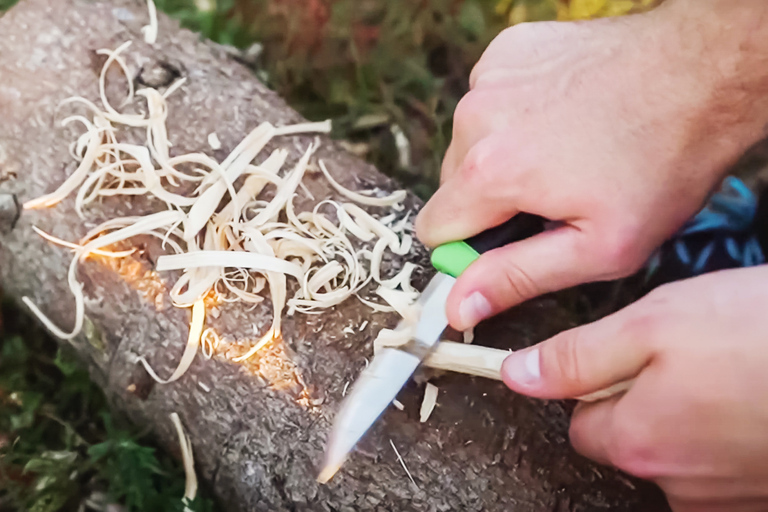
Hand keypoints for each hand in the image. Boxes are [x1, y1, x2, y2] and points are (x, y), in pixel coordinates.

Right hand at [416, 0, 767, 330]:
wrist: (700, 74)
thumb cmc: (661, 165)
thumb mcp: (598, 248)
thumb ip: (517, 278)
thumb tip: (459, 307)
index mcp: (490, 172)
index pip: (434, 230)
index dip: (471, 248)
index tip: (516, 241)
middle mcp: (476, 118)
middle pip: (452, 186)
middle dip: (491, 201)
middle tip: (552, 197)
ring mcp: (490, 77)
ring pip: (468, 144)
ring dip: (502, 156)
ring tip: (563, 153)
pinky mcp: (506, 51)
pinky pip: (488, 103)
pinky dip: (515, 115)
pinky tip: (562, 116)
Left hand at [501, 266, 767, 511]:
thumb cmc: (762, 332)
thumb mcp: (653, 324)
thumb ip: (577, 358)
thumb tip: (518, 375)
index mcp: (641, 442)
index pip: (581, 425)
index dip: (596, 385)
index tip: (621, 356)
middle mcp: (682, 485)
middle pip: (632, 442)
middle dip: (646, 401)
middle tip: (691, 355)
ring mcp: (730, 496)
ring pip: (682, 454)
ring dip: (695, 416)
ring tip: (733, 372)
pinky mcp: (764, 492)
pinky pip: (726, 463)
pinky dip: (732, 433)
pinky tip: (756, 397)